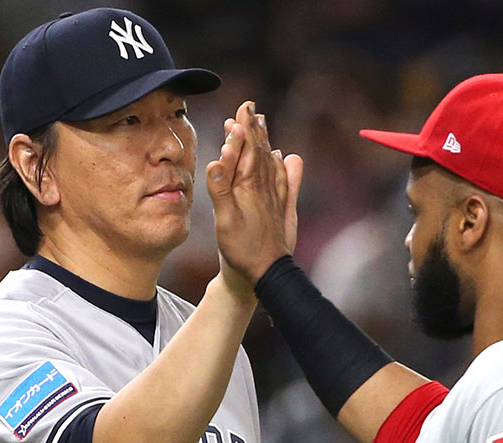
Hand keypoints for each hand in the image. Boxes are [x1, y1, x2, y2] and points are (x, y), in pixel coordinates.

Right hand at [206, 101, 303, 288]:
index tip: (242, 108)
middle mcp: (263, 187)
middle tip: (250, 108)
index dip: (244, 128)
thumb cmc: (241, 249)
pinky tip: (284, 158)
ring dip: (265, 142)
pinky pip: (284, 181)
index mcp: (248, 186)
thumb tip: (218, 159)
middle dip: (253, 129)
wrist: (265, 273)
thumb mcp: (224, 220)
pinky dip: (282, 166)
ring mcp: (274, 197)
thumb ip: (220, 188)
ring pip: (270, 162)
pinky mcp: (282, 208)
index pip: (246, 149)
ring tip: (262, 125)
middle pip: (259, 151)